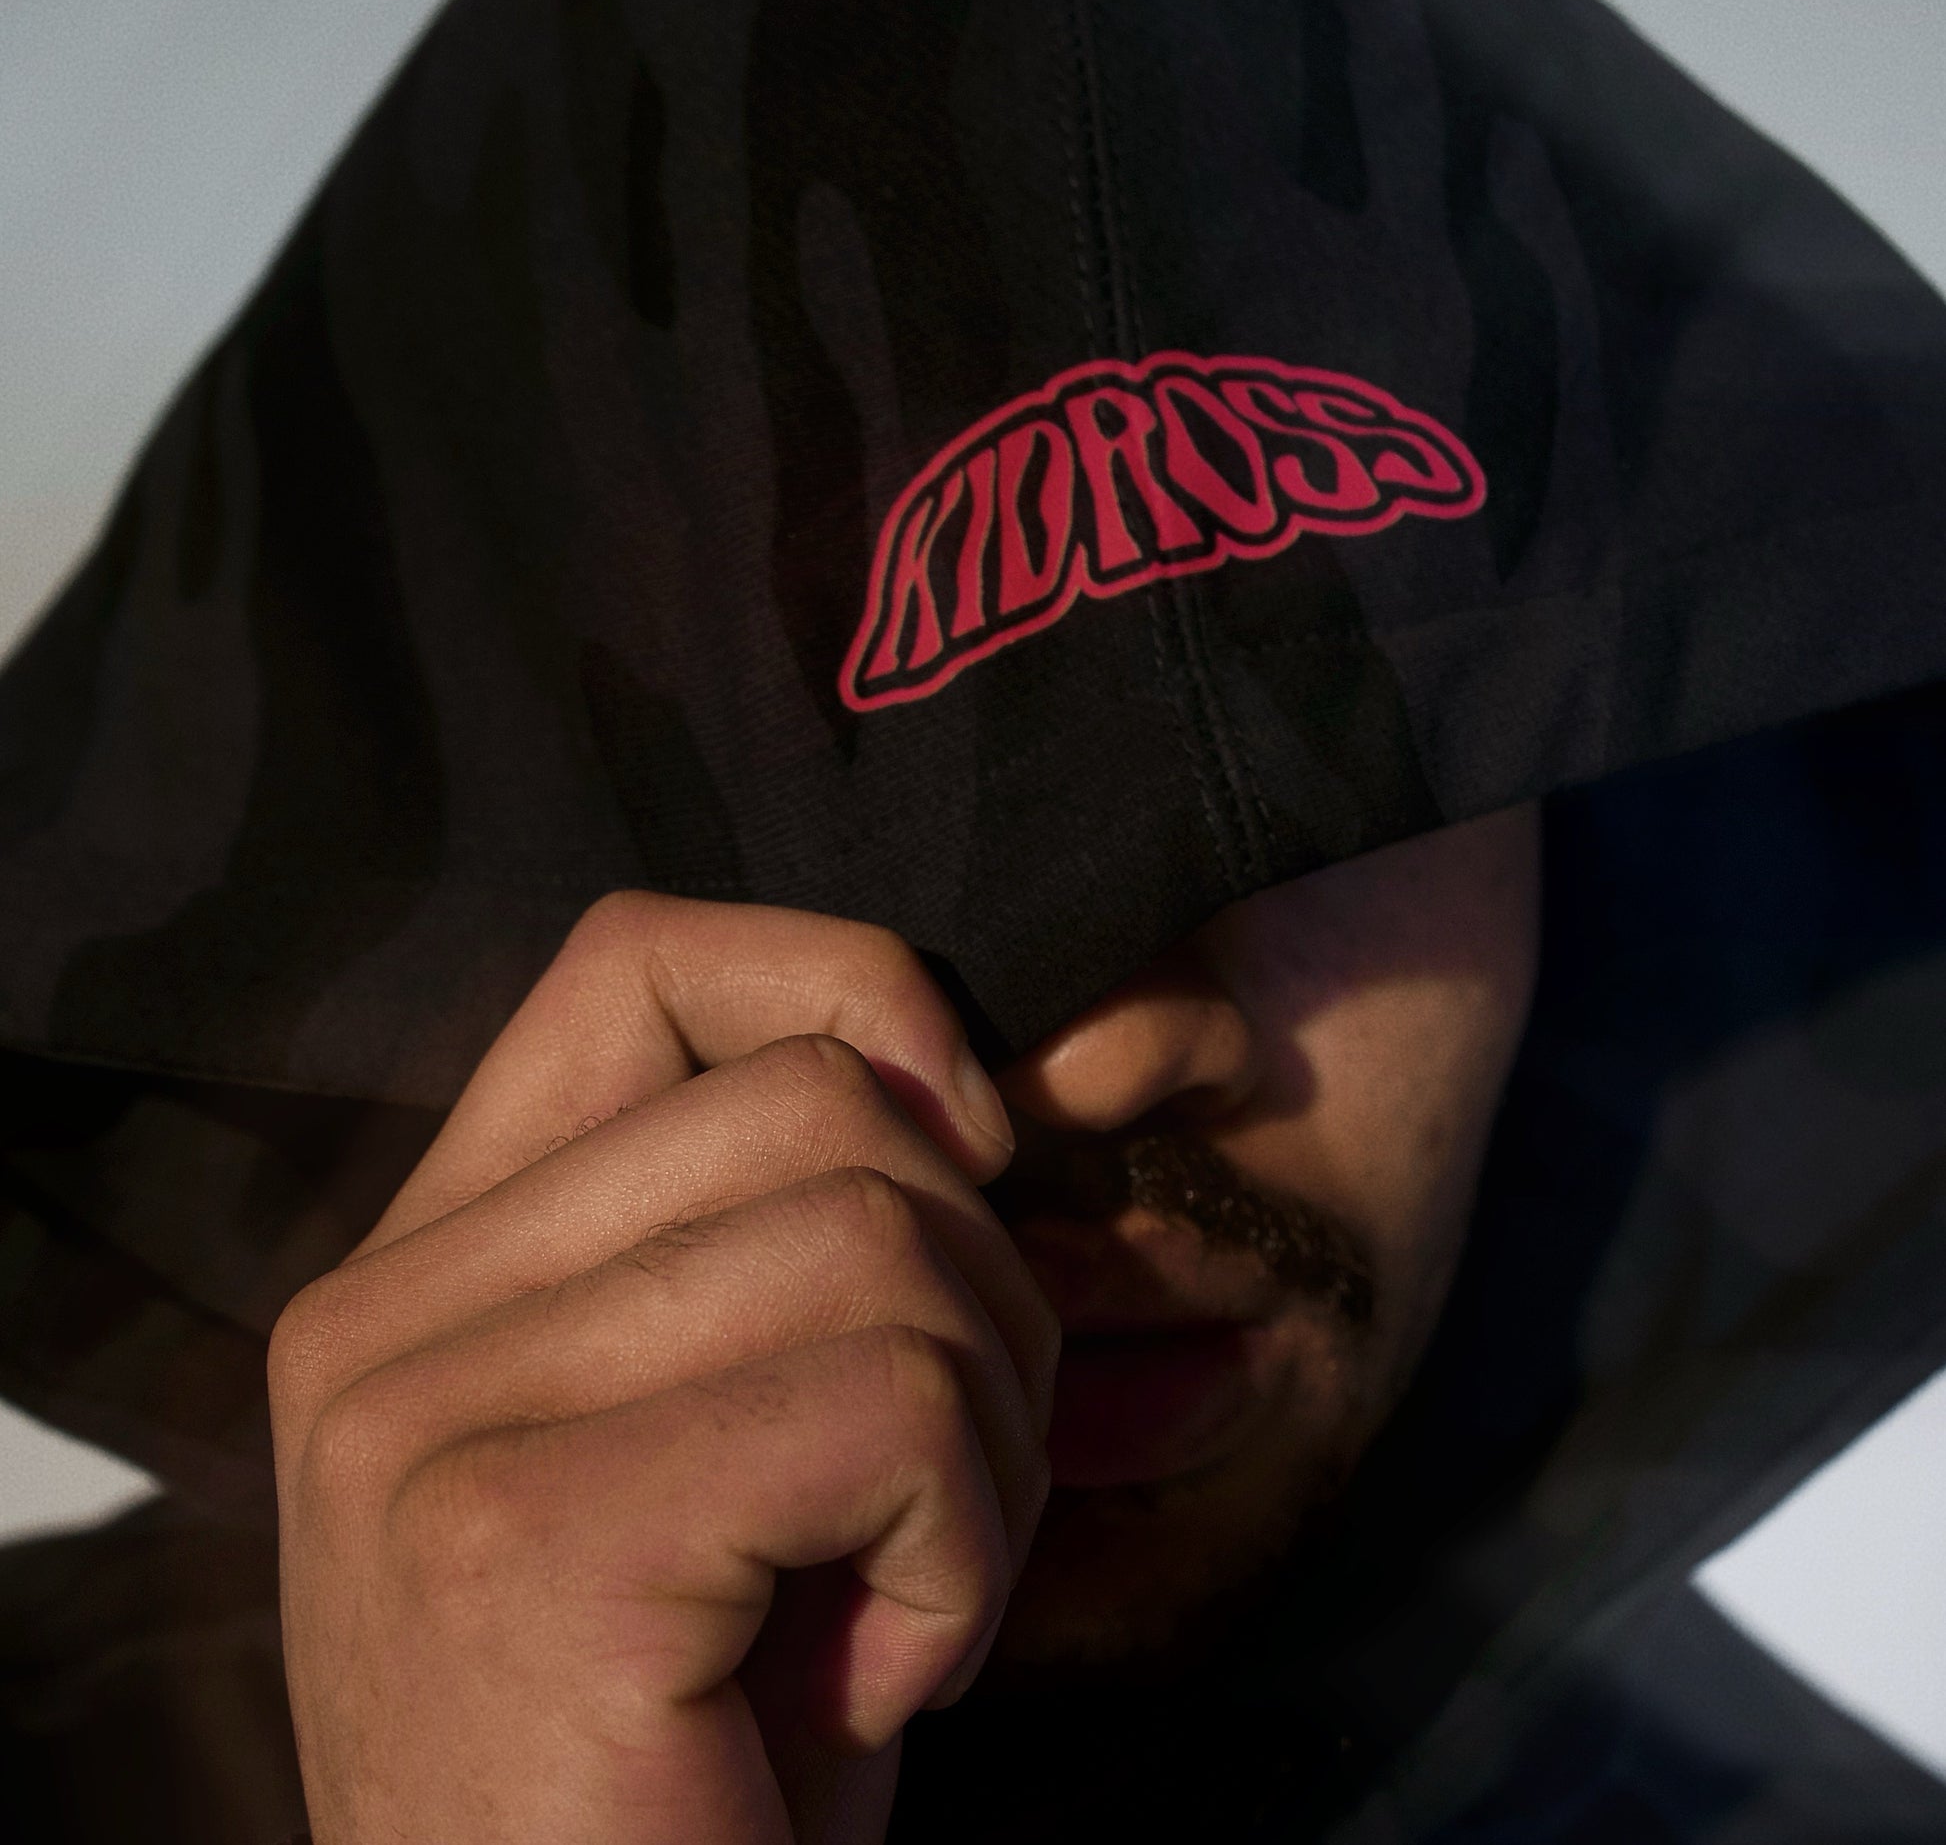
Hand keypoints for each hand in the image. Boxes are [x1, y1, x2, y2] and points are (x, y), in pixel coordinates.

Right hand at [269, 894, 1058, 1843]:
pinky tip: (878, 1678)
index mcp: (429, 1270)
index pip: (639, 961)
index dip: (850, 990)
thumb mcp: (739, 1452)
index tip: (968, 1141)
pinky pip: (894, 1397)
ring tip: (907, 1591)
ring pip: (883, 1233)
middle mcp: (387, 1320)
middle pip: (817, 1096)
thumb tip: (987, 1092)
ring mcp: (428, 1419)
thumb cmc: (699, 1750)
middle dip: (979, 1282)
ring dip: (987, 1434)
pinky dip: (963, 1544)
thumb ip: (798, 1249)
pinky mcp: (522, 1536)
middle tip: (943, 1480)